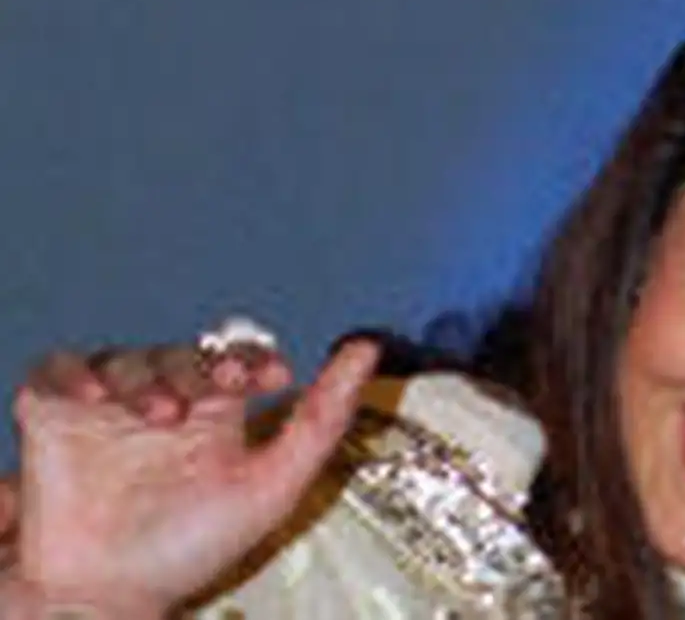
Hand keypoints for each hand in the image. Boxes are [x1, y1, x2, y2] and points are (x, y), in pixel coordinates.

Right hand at [9, 336, 379, 612]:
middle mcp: (166, 404)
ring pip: (130, 358)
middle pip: (185, 355)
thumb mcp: (272, 485)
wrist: (109, 598)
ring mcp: (110, 407)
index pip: (239, 359)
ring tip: (160, 413)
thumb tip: (368, 349)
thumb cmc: (192, 550)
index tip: (272, 377)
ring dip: (147, 376)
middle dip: (202, 365)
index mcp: (217, 415)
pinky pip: (57, 371)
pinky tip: (95, 395)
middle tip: (215, 389)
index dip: (254, 358)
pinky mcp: (56, 415)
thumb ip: (322, 419)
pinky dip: (74, 373)